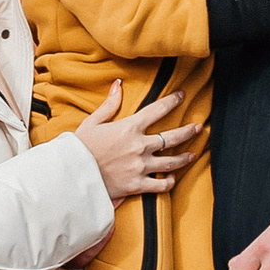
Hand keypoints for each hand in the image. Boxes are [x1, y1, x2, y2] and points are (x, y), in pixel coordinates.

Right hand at [78, 81, 203, 206]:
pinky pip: (160, 185)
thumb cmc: (80, 147)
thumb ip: (109, 104)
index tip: (182, 96)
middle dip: (188, 131)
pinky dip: (168, 182)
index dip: (173, 101)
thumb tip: (119, 84)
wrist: (71, 175)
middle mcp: (139, 146)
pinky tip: (171, 178)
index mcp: (129, 127)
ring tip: (192, 155)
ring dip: (184, 158)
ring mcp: (140, 166)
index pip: (158, 109)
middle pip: (172, 137)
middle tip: (199, 128)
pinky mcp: (137, 184)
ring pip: (171, 162)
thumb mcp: (93, 122)